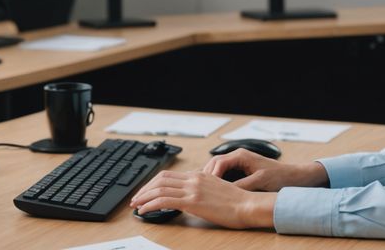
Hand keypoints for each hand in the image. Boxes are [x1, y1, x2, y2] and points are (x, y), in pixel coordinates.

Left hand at [129, 170, 276, 228]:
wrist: (248, 205)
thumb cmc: (237, 202)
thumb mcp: (217, 189)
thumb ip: (202, 189)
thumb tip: (190, 197)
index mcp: (199, 175)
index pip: (169, 175)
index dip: (153, 183)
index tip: (146, 192)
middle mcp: (194, 179)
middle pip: (160, 179)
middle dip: (145, 189)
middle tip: (136, 198)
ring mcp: (193, 189)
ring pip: (159, 188)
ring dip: (143, 197)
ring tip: (136, 205)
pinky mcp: (192, 201)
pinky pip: (164, 200)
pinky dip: (150, 204)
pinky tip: (144, 211)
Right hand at [202, 149, 328, 191]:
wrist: (294, 177)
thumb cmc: (279, 176)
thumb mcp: (259, 182)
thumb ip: (242, 185)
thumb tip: (225, 191)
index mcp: (242, 155)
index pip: (219, 162)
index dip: (210, 175)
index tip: (206, 187)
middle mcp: (239, 156)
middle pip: (214, 163)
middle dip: (206, 175)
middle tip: (200, 189)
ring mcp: (240, 162)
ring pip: (218, 168)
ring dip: (211, 178)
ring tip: (204, 190)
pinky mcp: (242, 170)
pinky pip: (225, 173)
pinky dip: (218, 180)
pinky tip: (215, 191)